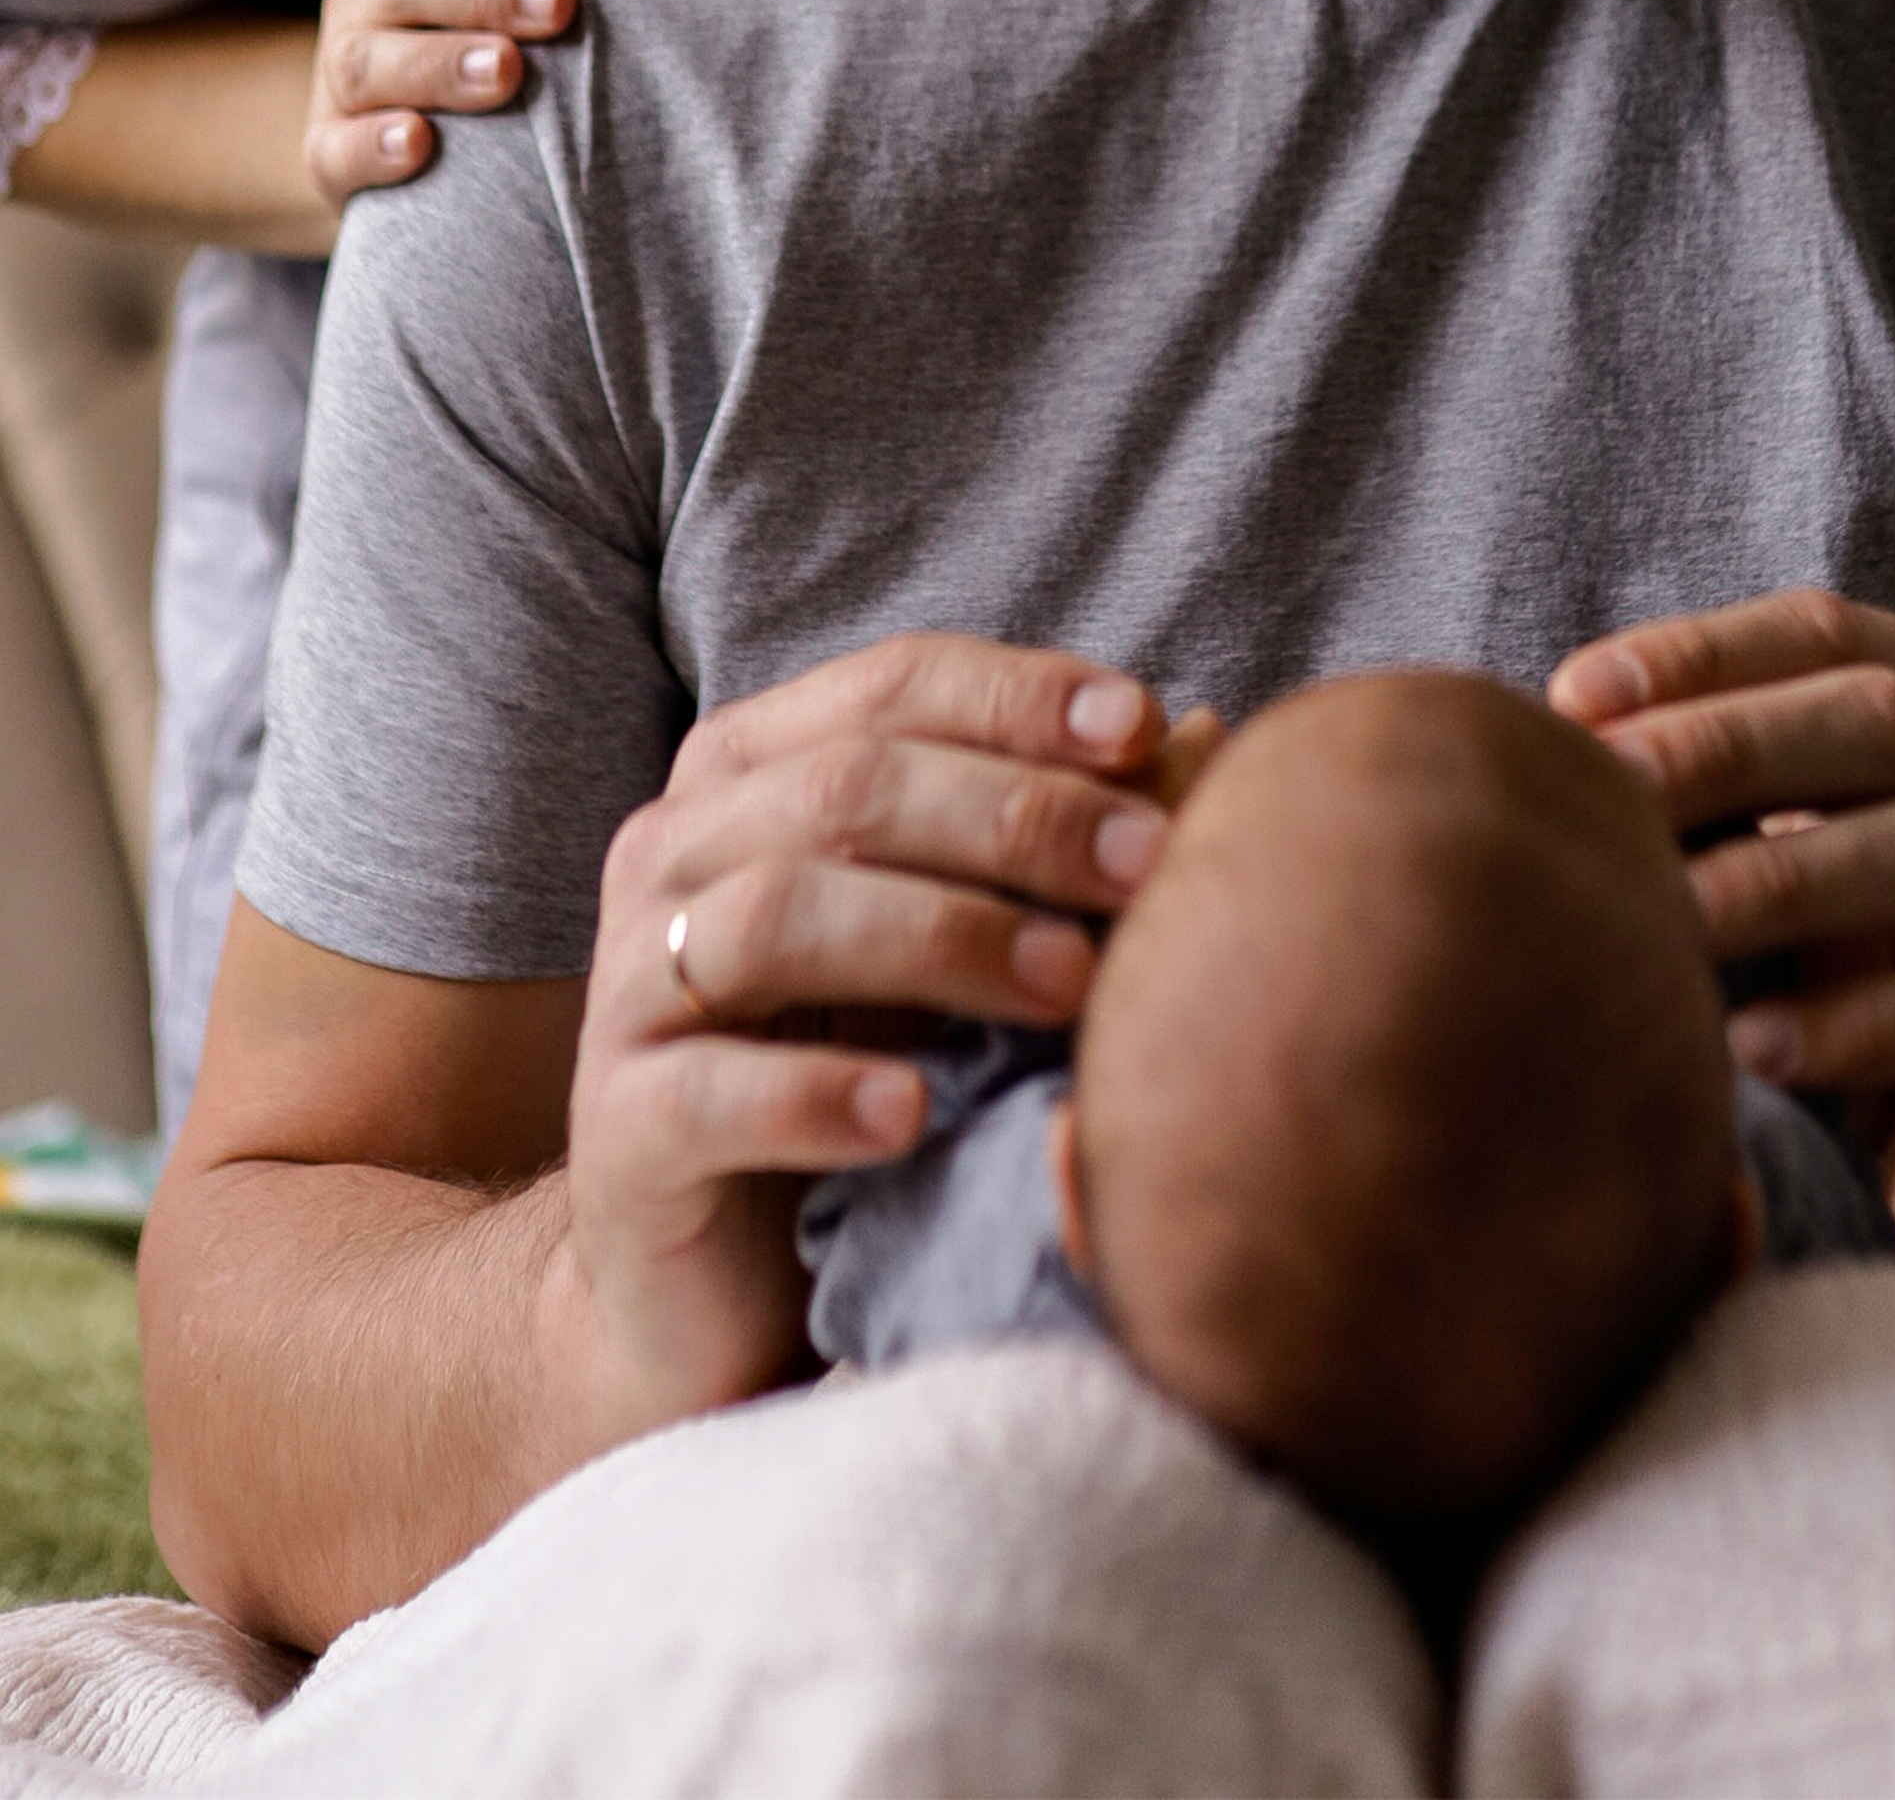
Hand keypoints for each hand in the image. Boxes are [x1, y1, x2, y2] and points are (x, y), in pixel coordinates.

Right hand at [306, 0, 603, 207]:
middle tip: (563, 2)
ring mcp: (338, 72)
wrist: (397, 125)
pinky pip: (335, 147)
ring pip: (368, 59)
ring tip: (510, 71)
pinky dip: (374, 147)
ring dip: (439, 63)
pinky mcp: (325, 150)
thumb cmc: (476, 18)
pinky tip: (421, 145)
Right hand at [563, 633, 1177, 1437]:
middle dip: (1017, 816)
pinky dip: (818, 1093)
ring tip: (1070, 985)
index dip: (1020, 697)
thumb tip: (1212, 737)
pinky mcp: (617, 1130)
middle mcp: (675, 850)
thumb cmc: (859, 1064)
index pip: (892, 683)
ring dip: (943, 937)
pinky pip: (708, 1091)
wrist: (711, 1277)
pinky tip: (915, 1114)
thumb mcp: (957, 940)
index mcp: (752, 769)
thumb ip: (1054, 842)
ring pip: (777, 914)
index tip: (1151, 728)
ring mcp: (631, 987)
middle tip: (1149, 867)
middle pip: (848, 786)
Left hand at [1550, 591, 1894, 1302]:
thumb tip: (1567, 717)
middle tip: (1603, 795)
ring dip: (1784, 881)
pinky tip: (1753, 1052)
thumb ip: (1727, 794)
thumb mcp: (1798, 888)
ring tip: (1663, 924)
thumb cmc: (1869, 1028)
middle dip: (1731, 749)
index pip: (1844, 635)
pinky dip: (1863, 1024)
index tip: (1572, 695)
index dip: (1709, 653)